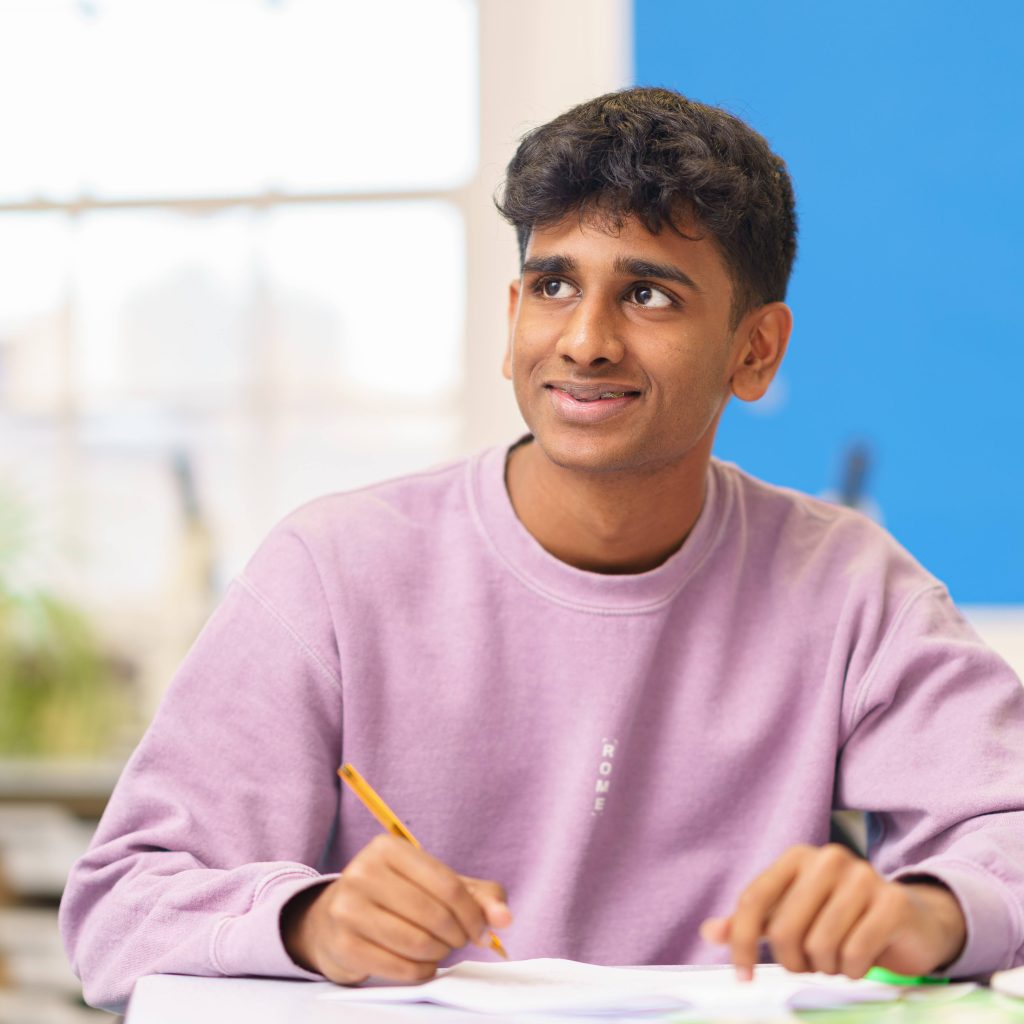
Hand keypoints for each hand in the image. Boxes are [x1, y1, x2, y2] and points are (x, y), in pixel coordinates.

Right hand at [281, 834, 511, 983]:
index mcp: (388, 848)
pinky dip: (420, 972)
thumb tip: (504, 919)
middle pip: (433, 915)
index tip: (480, 931)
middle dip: (456, 936)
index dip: (473, 914)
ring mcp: (347, 909)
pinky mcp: (343, 945)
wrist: (333, 921)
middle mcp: (363, 872)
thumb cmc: (395, 899)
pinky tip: (421, 965)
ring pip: (417, 943)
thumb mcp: (435, 885)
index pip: (447, 885)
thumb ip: (478, 896)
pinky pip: (399, 968)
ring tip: (438, 950)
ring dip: (439, 954)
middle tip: (457, 941)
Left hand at [700, 844, 965, 980]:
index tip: (743, 976)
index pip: (753, 901)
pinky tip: (860, 961)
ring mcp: (863, 876)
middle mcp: (828, 858)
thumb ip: (751, 922)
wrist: (911, 920)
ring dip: (826, 967)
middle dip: (792, 962)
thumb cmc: (841, 917)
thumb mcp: (791, 914)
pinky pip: (855, 954)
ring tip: (836, 958)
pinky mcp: (892, 902)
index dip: (741, 942)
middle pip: (783, 930)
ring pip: (819, 946)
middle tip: (807, 965)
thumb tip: (709, 932)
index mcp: (797, 857)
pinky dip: (853, 970)